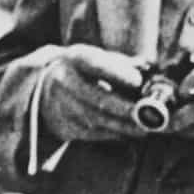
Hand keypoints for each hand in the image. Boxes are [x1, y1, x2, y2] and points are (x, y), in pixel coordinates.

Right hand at [38, 43, 152, 144]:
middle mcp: (63, 81)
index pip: (96, 64)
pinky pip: (91, 134)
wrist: (44, 87)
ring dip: (123, 126)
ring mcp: (60, 106)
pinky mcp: (62, 126)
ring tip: (144, 128)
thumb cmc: (83, 71)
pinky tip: (127, 133)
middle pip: (97, 98)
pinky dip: (112, 134)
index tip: (138, 81)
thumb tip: (147, 69)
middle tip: (148, 115)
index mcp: (75, 58)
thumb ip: (121, 64)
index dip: (117, 73)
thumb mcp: (96, 58)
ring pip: (95, 120)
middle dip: (124, 108)